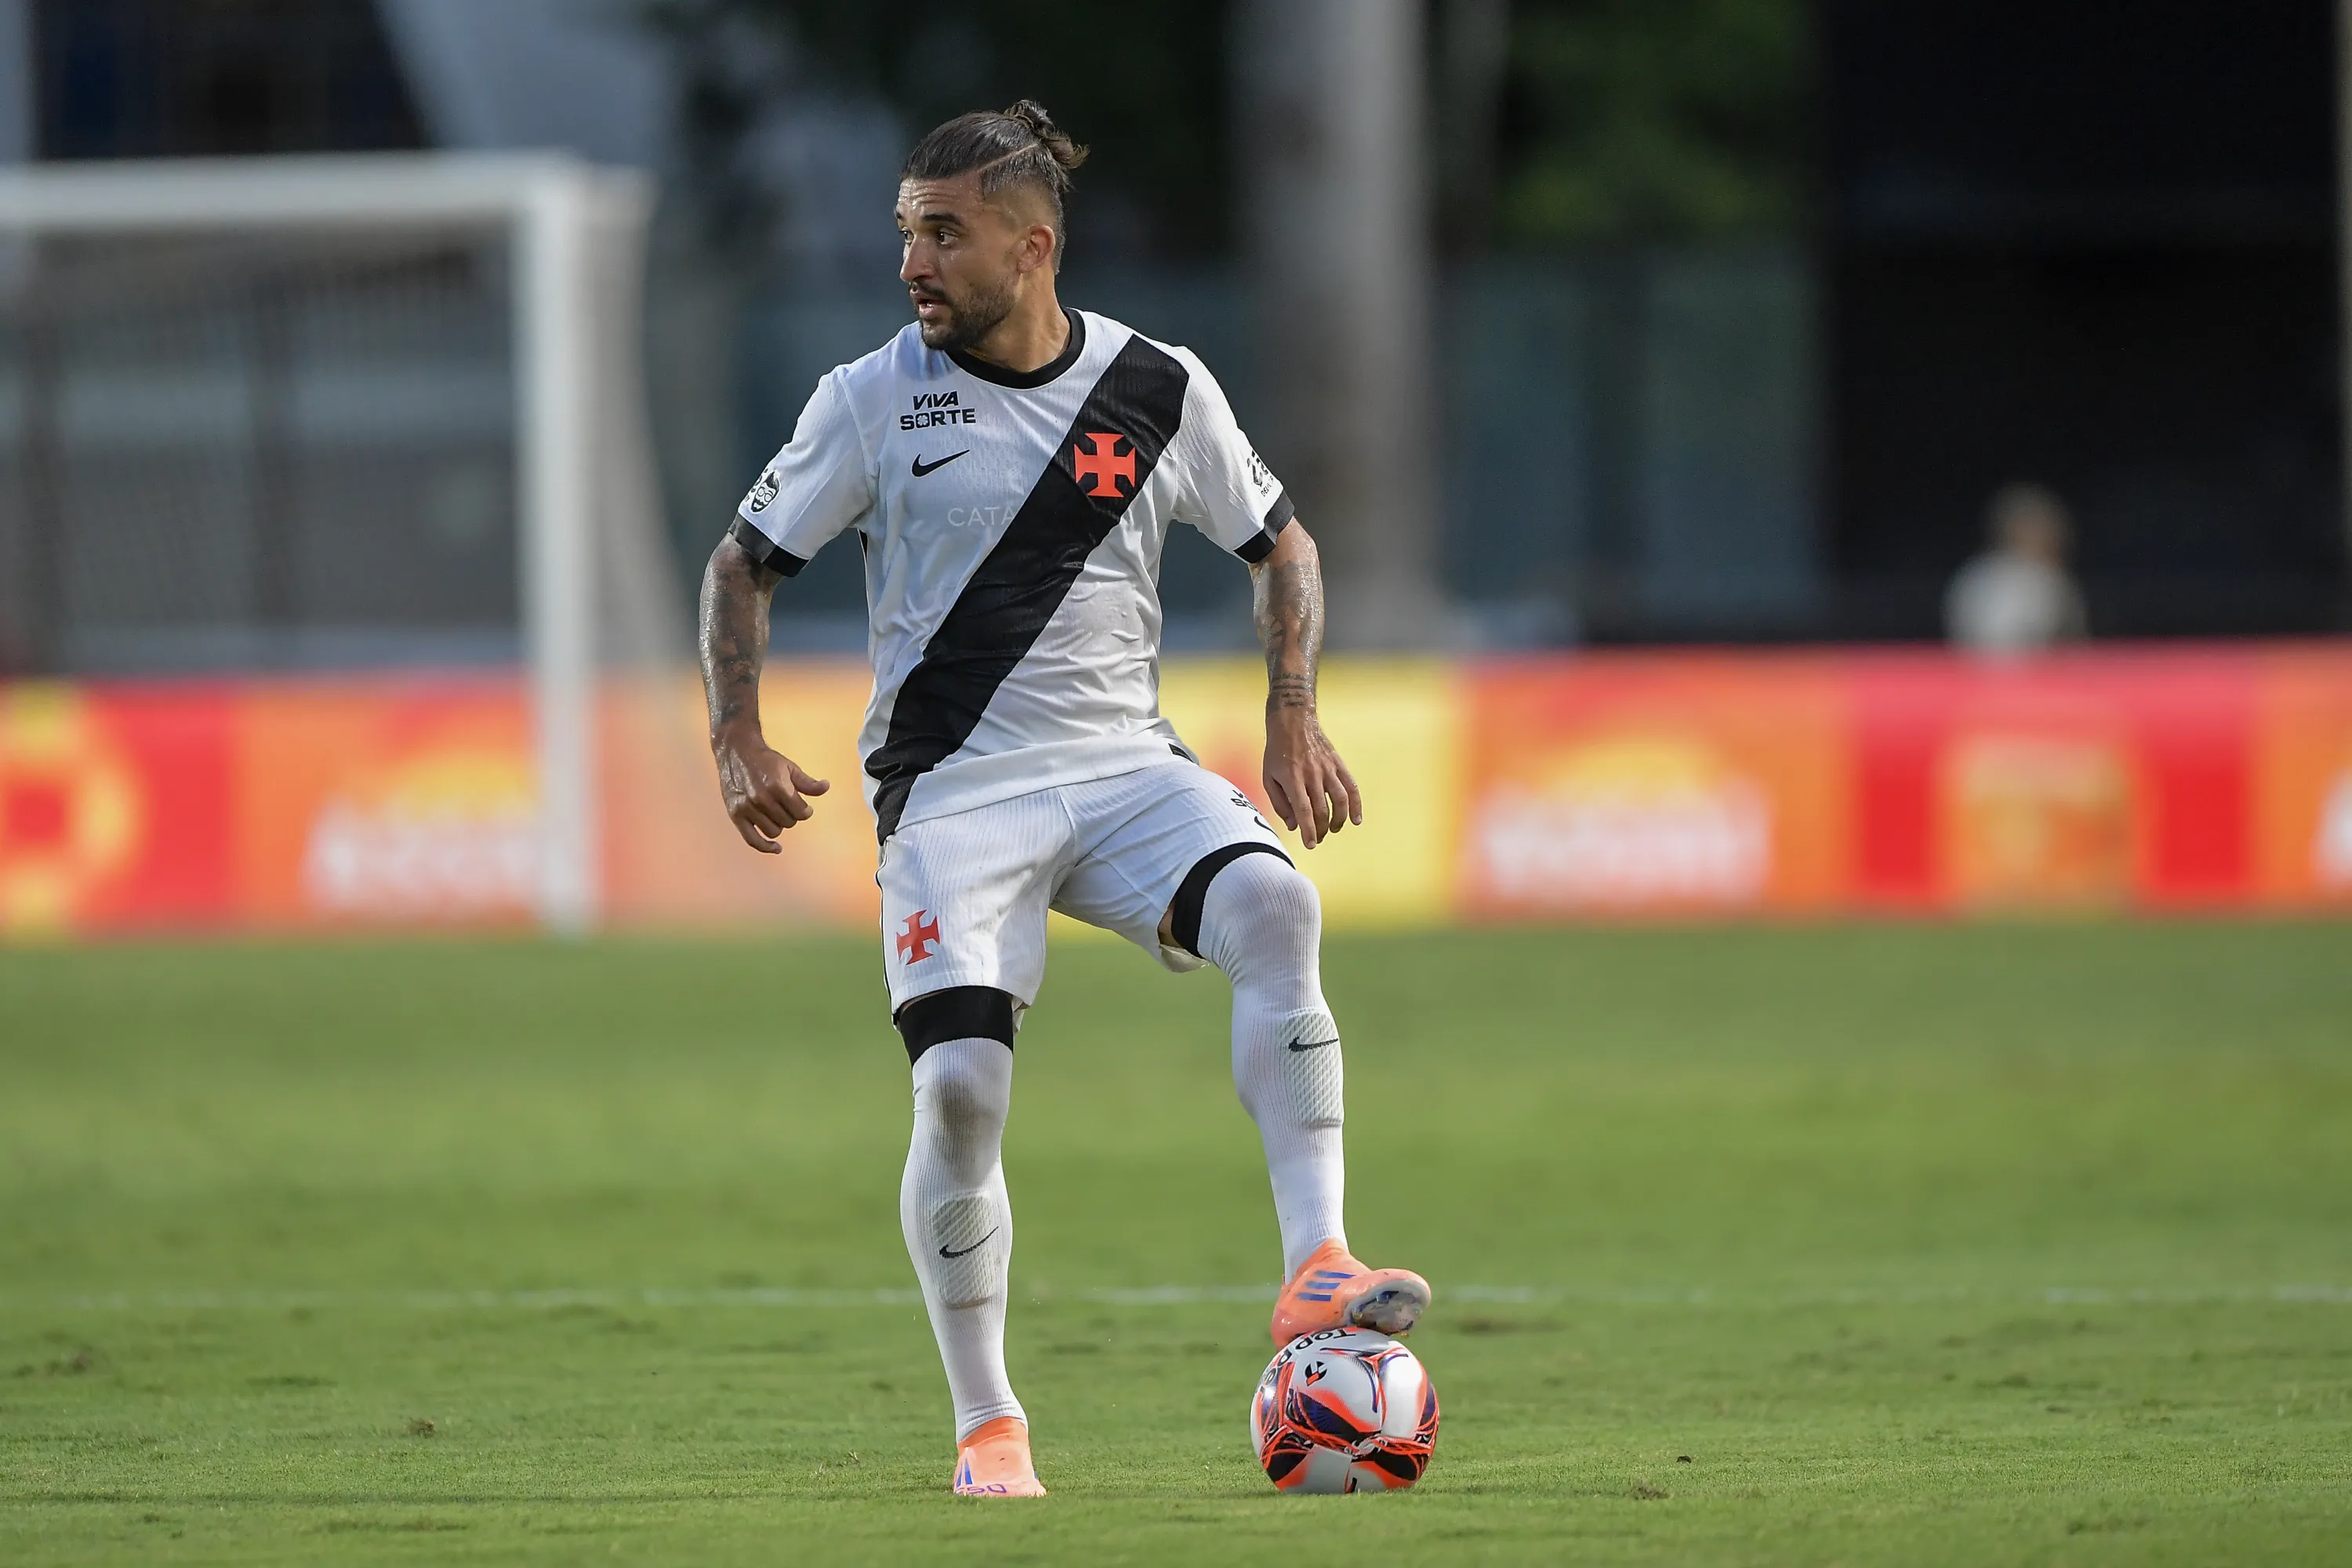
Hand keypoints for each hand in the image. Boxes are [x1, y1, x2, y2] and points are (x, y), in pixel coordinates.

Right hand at [712, 727, 829, 853]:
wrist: (737, 752)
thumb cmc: (766, 760)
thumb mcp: (790, 768)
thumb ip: (808, 783)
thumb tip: (826, 787)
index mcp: (778, 786)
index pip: (801, 813)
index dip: (806, 811)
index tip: (804, 808)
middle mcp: (762, 798)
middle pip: (788, 822)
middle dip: (791, 815)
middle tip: (786, 805)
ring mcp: (747, 808)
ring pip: (773, 831)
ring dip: (779, 825)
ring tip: (776, 813)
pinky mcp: (736, 814)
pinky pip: (752, 839)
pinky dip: (765, 847)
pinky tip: (776, 848)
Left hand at [1263, 706, 1361, 849]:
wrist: (1292, 722)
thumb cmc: (1277, 752)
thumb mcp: (1269, 777)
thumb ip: (1280, 803)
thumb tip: (1294, 826)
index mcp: (1292, 778)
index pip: (1304, 810)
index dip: (1309, 830)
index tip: (1310, 845)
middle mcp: (1312, 774)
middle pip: (1322, 810)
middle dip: (1320, 830)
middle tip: (1316, 839)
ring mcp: (1327, 769)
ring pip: (1340, 800)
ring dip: (1338, 820)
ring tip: (1332, 830)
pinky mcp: (1337, 764)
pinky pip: (1351, 787)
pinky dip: (1356, 805)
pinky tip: (1356, 819)